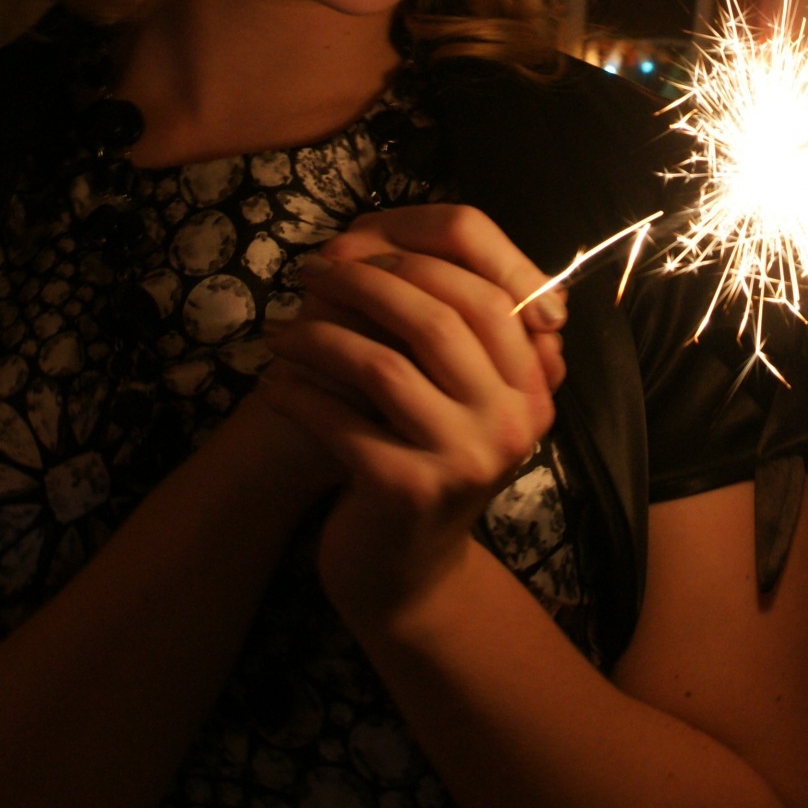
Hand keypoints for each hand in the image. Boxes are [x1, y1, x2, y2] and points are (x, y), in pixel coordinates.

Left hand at [258, 206, 565, 632]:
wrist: (405, 570)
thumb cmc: (418, 452)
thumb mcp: (446, 385)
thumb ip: (439, 316)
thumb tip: (362, 236)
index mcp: (533, 381)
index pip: (492, 287)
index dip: (420, 255)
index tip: (356, 244)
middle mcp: (515, 418)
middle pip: (440, 317)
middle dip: (364, 282)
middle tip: (310, 272)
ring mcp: (468, 459)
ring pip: (383, 366)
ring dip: (318, 338)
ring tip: (280, 332)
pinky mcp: (412, 492)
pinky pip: (341, 422)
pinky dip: (299, 396)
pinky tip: (273, 385)